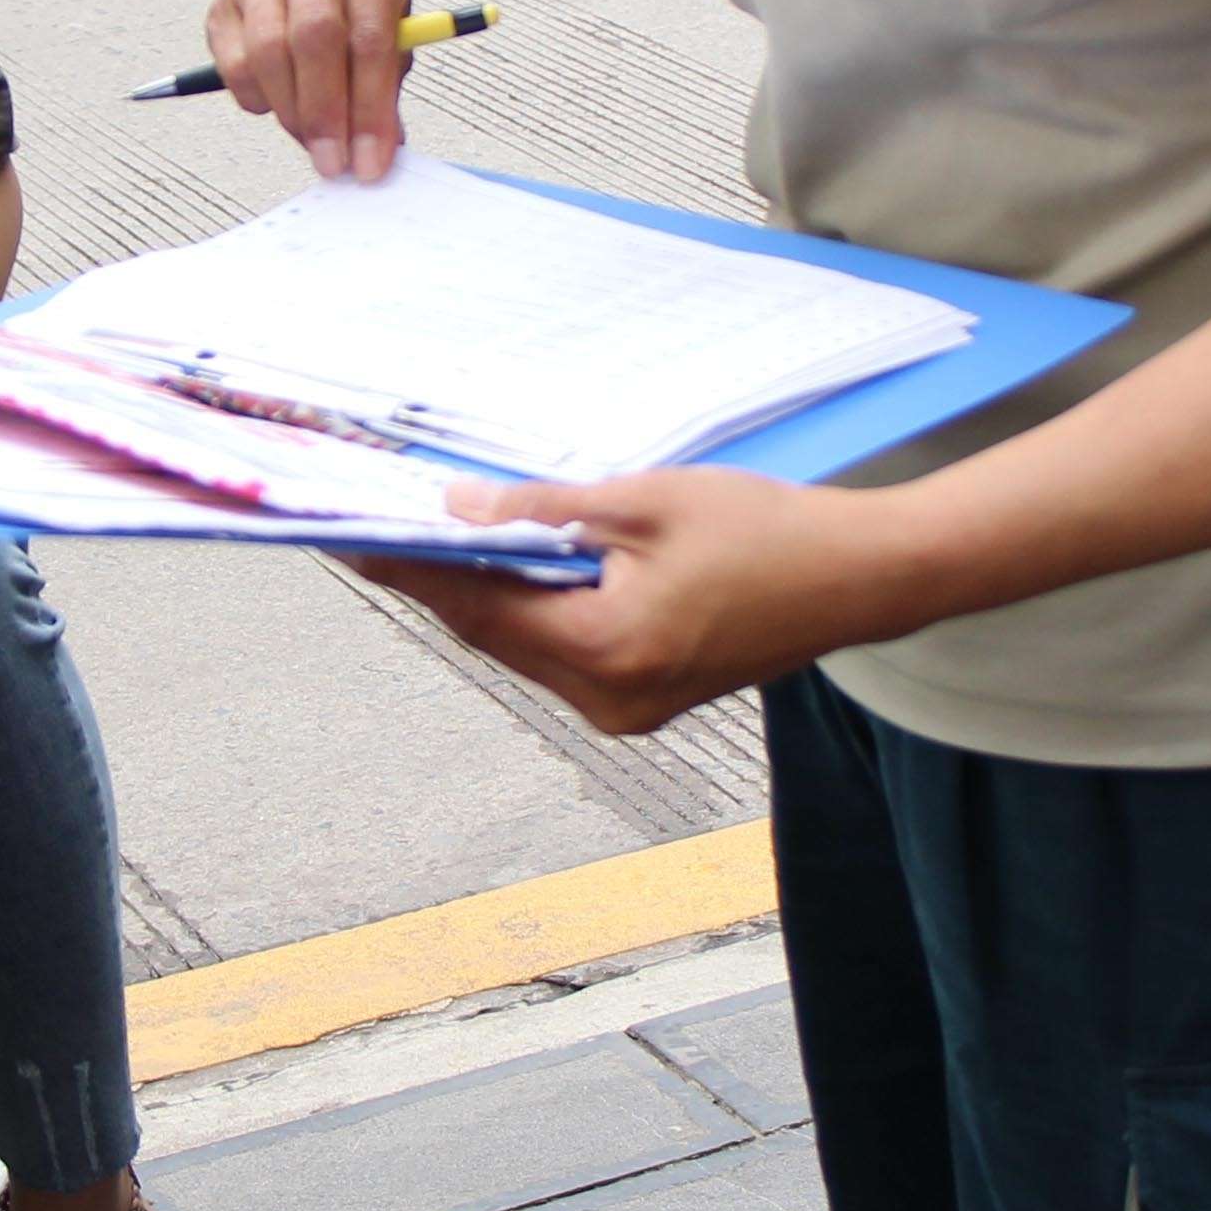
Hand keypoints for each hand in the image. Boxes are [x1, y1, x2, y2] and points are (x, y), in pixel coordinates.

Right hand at [202, 0, 414, 179]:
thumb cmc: (358, 2)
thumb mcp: (392, 30)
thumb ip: (387, 85)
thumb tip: (379, 150)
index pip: (370, 39)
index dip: (371, 107)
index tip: (371, 160)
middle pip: (314, 39)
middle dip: (325, 114)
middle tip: (334, 163)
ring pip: (268, 52)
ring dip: (291, 112)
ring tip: (312, 142)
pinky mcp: (225, 2)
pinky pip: (235, 64)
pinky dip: (258, 99)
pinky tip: (279, 106)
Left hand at [356, 469, 942, 735]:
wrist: (859, 577)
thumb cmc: (768, 531)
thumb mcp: (646, 502)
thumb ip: (545, 507)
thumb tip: (459, 508)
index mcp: (607, 650)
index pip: (477, 608)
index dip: (409, 569)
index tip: (351, 537)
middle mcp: (609, 698)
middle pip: (492, 634)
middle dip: (437, 580)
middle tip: (374, 528)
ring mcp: (627, 708)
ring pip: (524, 646)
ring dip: (483, 595)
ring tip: (427, 539)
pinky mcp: (644, 698)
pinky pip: (563, 652)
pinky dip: (531, 609)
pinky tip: (509, 565)